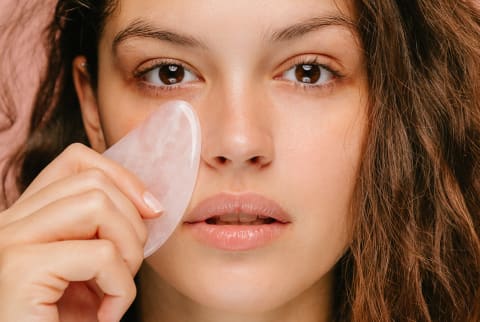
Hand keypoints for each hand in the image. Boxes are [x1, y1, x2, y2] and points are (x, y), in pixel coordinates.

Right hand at [0, 143, 161, 321]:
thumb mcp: (88, 269)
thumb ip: (102, 231)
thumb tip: (150, 205)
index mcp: (27, 218)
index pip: (76, 161)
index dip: (123, 177)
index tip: (151, 210)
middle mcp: (10, 223)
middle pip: (94, 181)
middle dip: (133, 224)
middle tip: (128, 269)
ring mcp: (10, 243)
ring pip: (98, 205)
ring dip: (129, 251)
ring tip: (116, 290)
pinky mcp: (20, 270)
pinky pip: (101, 255)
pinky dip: (120, 288)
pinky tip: (106, 316)